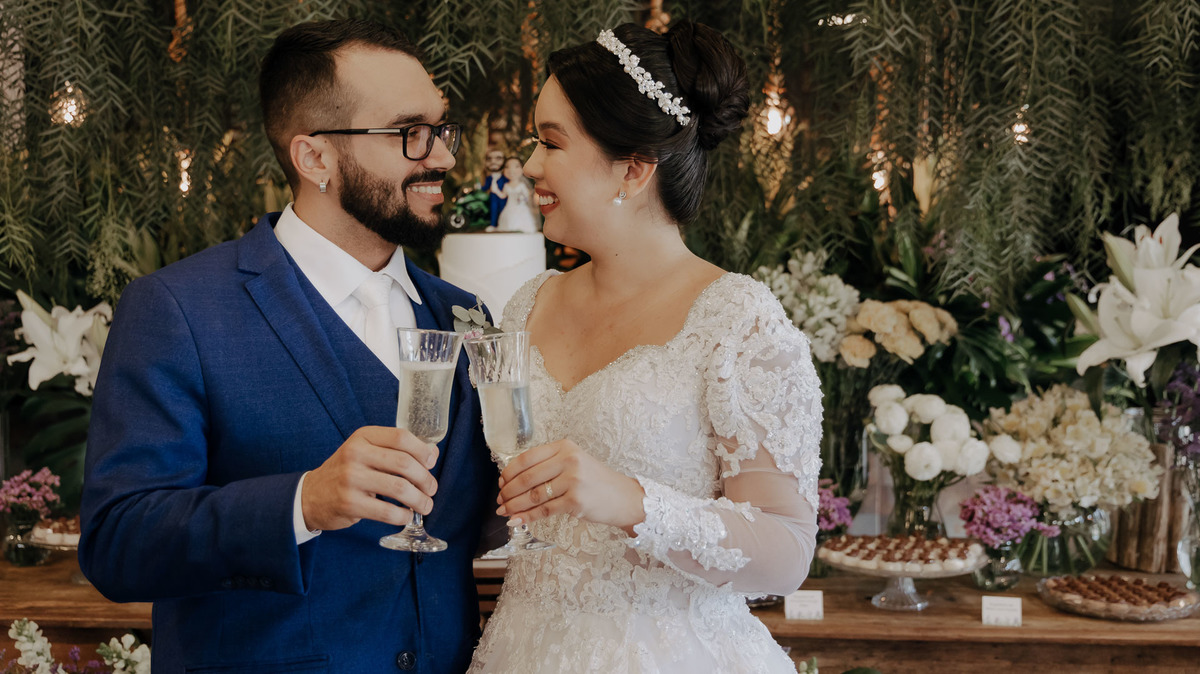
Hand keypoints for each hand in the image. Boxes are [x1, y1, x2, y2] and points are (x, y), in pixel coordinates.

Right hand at [301, 426, 438, 531]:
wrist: (311, 496)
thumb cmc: (347, 472)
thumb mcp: (367, 452)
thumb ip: (397, 450)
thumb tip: (433, 453)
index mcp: (363, 436)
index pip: (401, 437)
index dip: (422, 451)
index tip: (431, 463)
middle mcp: (355, 453)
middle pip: (404, 463)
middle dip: (425, 479)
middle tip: (431, 489)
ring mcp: (350, 479)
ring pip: (399, 488)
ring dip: (419, 500)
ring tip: (425, 505)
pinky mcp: (349, 503)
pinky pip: (387, 511)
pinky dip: (403, 516)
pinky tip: (406, 516)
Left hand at [496, 439, 644, 533]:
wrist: (624, 497)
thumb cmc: (596, 481)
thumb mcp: (575, 463)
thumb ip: (549, 466)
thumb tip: (514, 481)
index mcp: (564, 447)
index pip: (527, 457)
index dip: (509, 472)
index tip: (501, 482)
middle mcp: (568, 460)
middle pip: (527, 477)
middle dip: (508, 491)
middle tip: (500, 501)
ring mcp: (573, 481)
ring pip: (533, 495)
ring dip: (515, 505)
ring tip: (505, 511)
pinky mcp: (575, 501)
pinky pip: (544, 510)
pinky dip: (527, 517)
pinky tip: (517, 520)